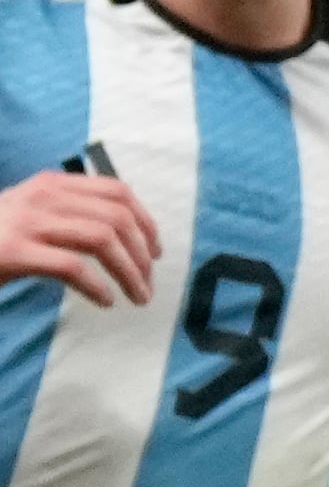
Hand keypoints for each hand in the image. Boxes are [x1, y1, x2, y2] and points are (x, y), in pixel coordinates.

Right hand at [0, 166, 158, 306]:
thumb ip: (70, 214)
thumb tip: (126, 238)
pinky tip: (104, 301)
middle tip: (148, 283)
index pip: (118, 192)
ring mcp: (28, 222)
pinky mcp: (15, 251)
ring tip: (137, 296)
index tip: (156, 251)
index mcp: (52, 184)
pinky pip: (73, 267)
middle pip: (117, 218)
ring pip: (102, 240)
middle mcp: (43, 197)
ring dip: (130, 272)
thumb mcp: (33, 213)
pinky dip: (98, 286)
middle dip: (142, 254)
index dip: (146, 222)